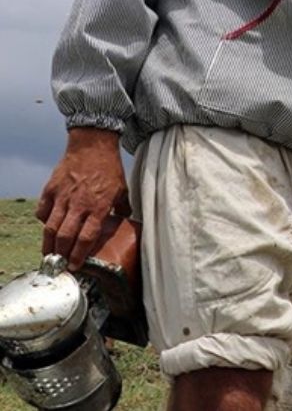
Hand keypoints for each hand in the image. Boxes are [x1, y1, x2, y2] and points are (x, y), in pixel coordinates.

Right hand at [37, 128, 129, 269]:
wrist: (93, 145)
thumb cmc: (109, 168)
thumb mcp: (122, 190)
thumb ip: (123, 208)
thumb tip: (127, 222)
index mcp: (100, 207)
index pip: (87, 237)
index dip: (80, 255)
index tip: (75, 266)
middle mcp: (80, 204)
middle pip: (66, 236)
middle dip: (61, 254)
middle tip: (59, 264)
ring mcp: (63, 196)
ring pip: (51, 227)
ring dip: (49, 243)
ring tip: (49, 253)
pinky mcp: (51, 189)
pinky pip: (43, 210)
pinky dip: (44, 221)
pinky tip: (48, 226)